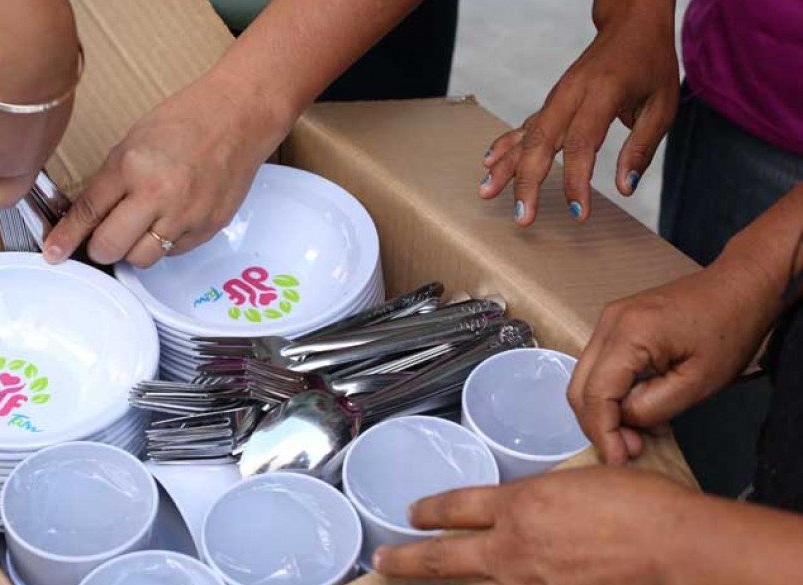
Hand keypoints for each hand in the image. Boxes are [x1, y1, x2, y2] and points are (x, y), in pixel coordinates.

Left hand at [41, 67, 294, 266]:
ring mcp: (186, 215)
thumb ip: (110, 182)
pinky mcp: (209, 227)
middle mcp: (158, 195)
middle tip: (103, 237)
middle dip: (101, 246)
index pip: (88, 213)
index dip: (65, 237)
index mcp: (131, 166)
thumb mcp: (133, 143)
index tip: (53, 254)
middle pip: (110, 247)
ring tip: (141, 226)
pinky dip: (165, 243)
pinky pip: (174, 253)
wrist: (239, 117)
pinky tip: (170, 218)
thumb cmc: (186, 121)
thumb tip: (87, 217)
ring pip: (142, 258)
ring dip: (133, 249)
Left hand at [374, 466, 693, 583]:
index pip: (457, 507)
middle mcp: (515, 550)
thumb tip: (537, 511)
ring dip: (449, 579)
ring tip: (421, 577)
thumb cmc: (643, 507)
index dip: (430, 510)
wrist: (677, 548)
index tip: (414, 512)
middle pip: (442, 557)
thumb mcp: (581, 484)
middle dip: (406, 558)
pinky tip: (497, 584)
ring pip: (478, 583)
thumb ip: (547, 499)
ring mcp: (533, 584)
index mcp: (521, 507)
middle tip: (382, 560)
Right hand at [479, 9, 678, 225]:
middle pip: (540, 142)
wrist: (631, 22)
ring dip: (505, 166)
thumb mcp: (663, 105)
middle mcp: (571, 94)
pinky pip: (523, 127)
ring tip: (486, 193)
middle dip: (527, 182)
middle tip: (523, 217)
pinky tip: (488, 164)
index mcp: (602, 93)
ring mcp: (557, 97)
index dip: (577, 181)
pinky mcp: (551, 102)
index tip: (579, 213)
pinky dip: (504, 146)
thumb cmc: (652, 64)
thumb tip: (624, 188)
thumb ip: (642, 147)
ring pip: (525, 136)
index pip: (582, 143)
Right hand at [568, 252, 780, 464]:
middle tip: (630, 450)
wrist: (738, 288)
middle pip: (579, 387)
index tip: (620, 460)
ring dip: (605, 411)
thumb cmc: (728, 330)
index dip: (603, 432)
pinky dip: (611, 393)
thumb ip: (654, 406)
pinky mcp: (615, 325)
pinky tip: (640, 406)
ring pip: (585, 378)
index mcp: (628, 334)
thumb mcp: (699, 382)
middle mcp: (608, 324)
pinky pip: (599, 366)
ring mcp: (608, 321)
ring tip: (639, 431)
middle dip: (598, 425)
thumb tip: (624, 421)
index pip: (596, 394)